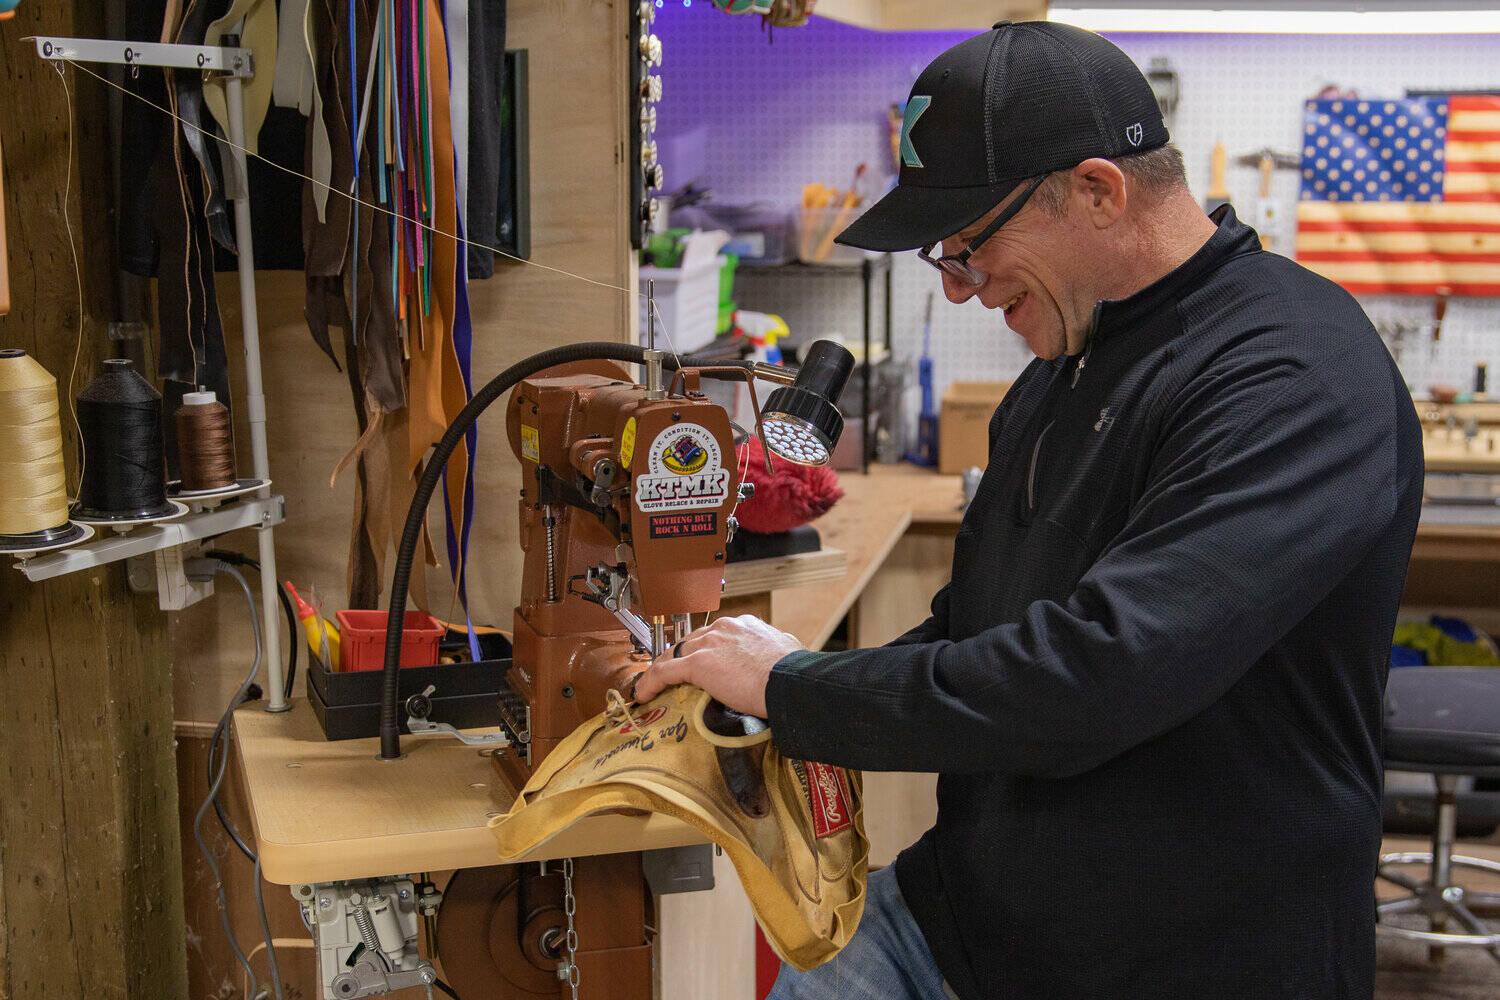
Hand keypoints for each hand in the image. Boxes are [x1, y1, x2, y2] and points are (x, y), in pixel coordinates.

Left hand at [632, 614, 803, 717]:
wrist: (790, 681)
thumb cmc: (794, 671)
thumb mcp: (786, 650)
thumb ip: (775, 649)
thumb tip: (780, 654)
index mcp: (743, 625)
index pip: (712, 634)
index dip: (702, 649)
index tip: (700, 662)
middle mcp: (723, 629)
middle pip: (690, 642)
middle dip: (679, 658)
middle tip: (672, 674)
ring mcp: (709, 645)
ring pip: (674, 654)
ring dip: (661, 669)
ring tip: (652, 685)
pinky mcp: (699, 664)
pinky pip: (665, 672)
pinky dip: (651, 682)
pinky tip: (644, 694)